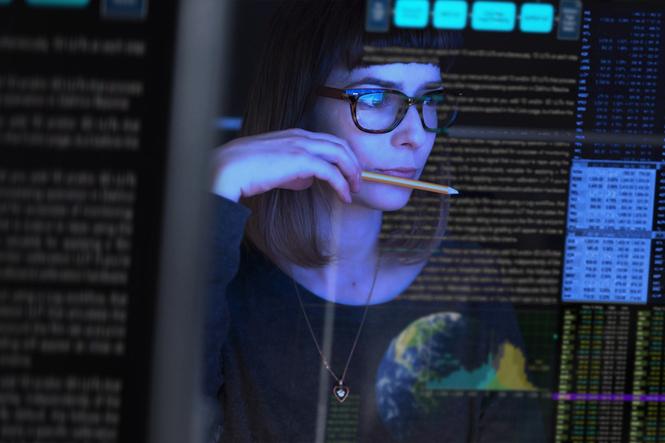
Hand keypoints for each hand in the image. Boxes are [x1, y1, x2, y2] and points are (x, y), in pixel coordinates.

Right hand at [211, 128, 361, 202]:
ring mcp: (302, 146)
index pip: (328, 141)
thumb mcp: (274, 168)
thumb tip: (307, 181)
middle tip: (358, 182)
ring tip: (354, 189)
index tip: (348, 173)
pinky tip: (344, 197)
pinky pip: (332, 172)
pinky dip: (342, 184)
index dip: (343, 156)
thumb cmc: (246, 170)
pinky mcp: (302, 160)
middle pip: (340, 145)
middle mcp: (301, 136)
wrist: (230, 168)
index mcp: (294, 135)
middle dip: (353, 163)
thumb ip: (293, 172)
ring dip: (352, 173)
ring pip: (341, 155)